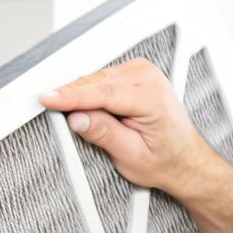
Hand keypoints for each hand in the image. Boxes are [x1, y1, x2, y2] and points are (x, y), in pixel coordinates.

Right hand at [39, 59, 225, 203]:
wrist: (185, 159)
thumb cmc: (165, 160)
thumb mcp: (131, 156)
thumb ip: (104, 134)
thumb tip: (77, 118)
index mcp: (150, 96)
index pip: (100, 92)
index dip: (69, 96)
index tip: (47, 98)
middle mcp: (147, 77)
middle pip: (94, 82)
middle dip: (71, 97)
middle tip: (52, 114)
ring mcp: (142, 72)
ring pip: (95, 79)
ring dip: (80, 96)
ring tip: (79, 119)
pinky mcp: (135, 73)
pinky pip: (102, 78)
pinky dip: (90, 93)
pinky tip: (89, 109)